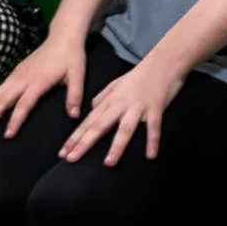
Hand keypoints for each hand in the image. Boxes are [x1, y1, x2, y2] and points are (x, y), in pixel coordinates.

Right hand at [0, 33, 86, 138]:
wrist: (62, 37)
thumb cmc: (71, 57)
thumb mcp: (78, 75)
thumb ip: (75, 95)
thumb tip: (74, 116)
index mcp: (38, 81)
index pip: (24, 104)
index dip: (15, 120)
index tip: (7, 135)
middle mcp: (23, 78)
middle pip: (2, 100)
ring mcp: (16, 75)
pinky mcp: (14, 73)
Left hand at [59, 58, 182, 164]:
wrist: (163, 62)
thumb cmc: (140, 75)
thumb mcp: (116, 84)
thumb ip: (102, 97)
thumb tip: (92, 109)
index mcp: (110, 101)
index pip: (89, 122)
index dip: (75, 137)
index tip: (63, 152)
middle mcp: (121, 104)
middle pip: (100, 126)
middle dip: (84, 143)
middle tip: (71, 159)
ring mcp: (138, 107)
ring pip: (125, 129)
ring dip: (116, 146)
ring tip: (108, 163)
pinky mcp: (156, 108)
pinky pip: (154, 127)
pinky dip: (152, 141)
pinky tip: (150, 156)